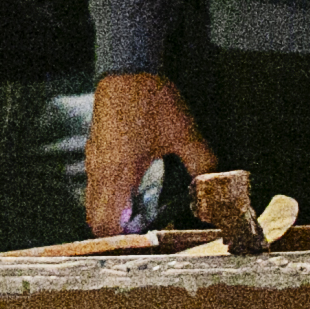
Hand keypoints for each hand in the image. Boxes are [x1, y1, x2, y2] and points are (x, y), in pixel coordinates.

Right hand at [87, 72, 215, 239]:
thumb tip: (215, 189)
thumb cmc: (152, 99)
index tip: (147, 242)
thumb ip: (203, 164)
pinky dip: (111, 197)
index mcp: (118, 173)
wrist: (126, 66)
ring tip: (143, 215)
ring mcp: (94, 160)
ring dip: (114, 215)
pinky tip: (135, 189)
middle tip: (147, 233)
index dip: (123, 240)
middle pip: (95, 219)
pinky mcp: (95, 149)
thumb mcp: (185, 132)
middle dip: (118, 232)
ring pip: (94, 202)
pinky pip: (96, 185)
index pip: (107, 224)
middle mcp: (100, 171)